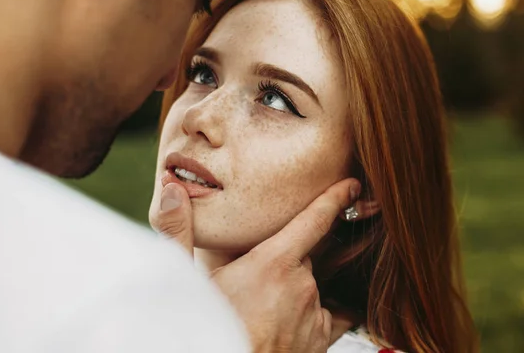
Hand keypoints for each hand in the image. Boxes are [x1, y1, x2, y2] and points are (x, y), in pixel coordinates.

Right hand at [151, 179, 360, 352]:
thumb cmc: (209, 332)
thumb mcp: (187, 283)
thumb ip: (178, 234)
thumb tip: (172, 191)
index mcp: (273, 263)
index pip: (314, 220)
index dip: (334, 199)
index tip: (351, 185)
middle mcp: (301, 284)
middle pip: (303, 257)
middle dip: (284, 261)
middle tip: (256, 280)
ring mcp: (314, 312)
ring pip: (310, 285)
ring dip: (294, 289)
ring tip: (264, 308)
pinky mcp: (321, 338)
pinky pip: (332, 314)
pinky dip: (318, 312)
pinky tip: (297, 318)